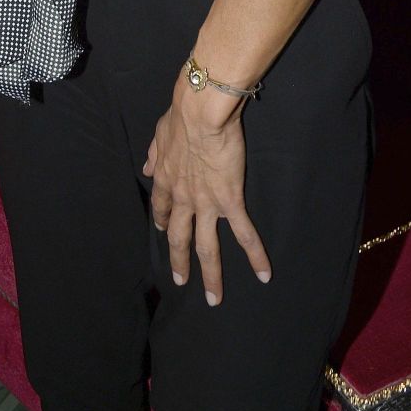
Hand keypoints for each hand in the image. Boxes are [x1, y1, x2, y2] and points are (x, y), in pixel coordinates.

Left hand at [143, 82, 270, 305]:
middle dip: (179, 263)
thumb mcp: (160, 134)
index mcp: (166, 179)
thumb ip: (154, 154)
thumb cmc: (181, 115)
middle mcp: (183, 198)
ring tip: (214, 298)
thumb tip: (147, 168)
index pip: (162, 208)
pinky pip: (244, 234)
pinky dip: (255, 256)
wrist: (201, 112)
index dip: (163, 222)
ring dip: (211, 275)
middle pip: (179, 238)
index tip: (163, 232)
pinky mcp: (230, 201)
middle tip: (180, 282)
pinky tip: (264, 274)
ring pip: (207, 247)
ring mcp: (206, 203)